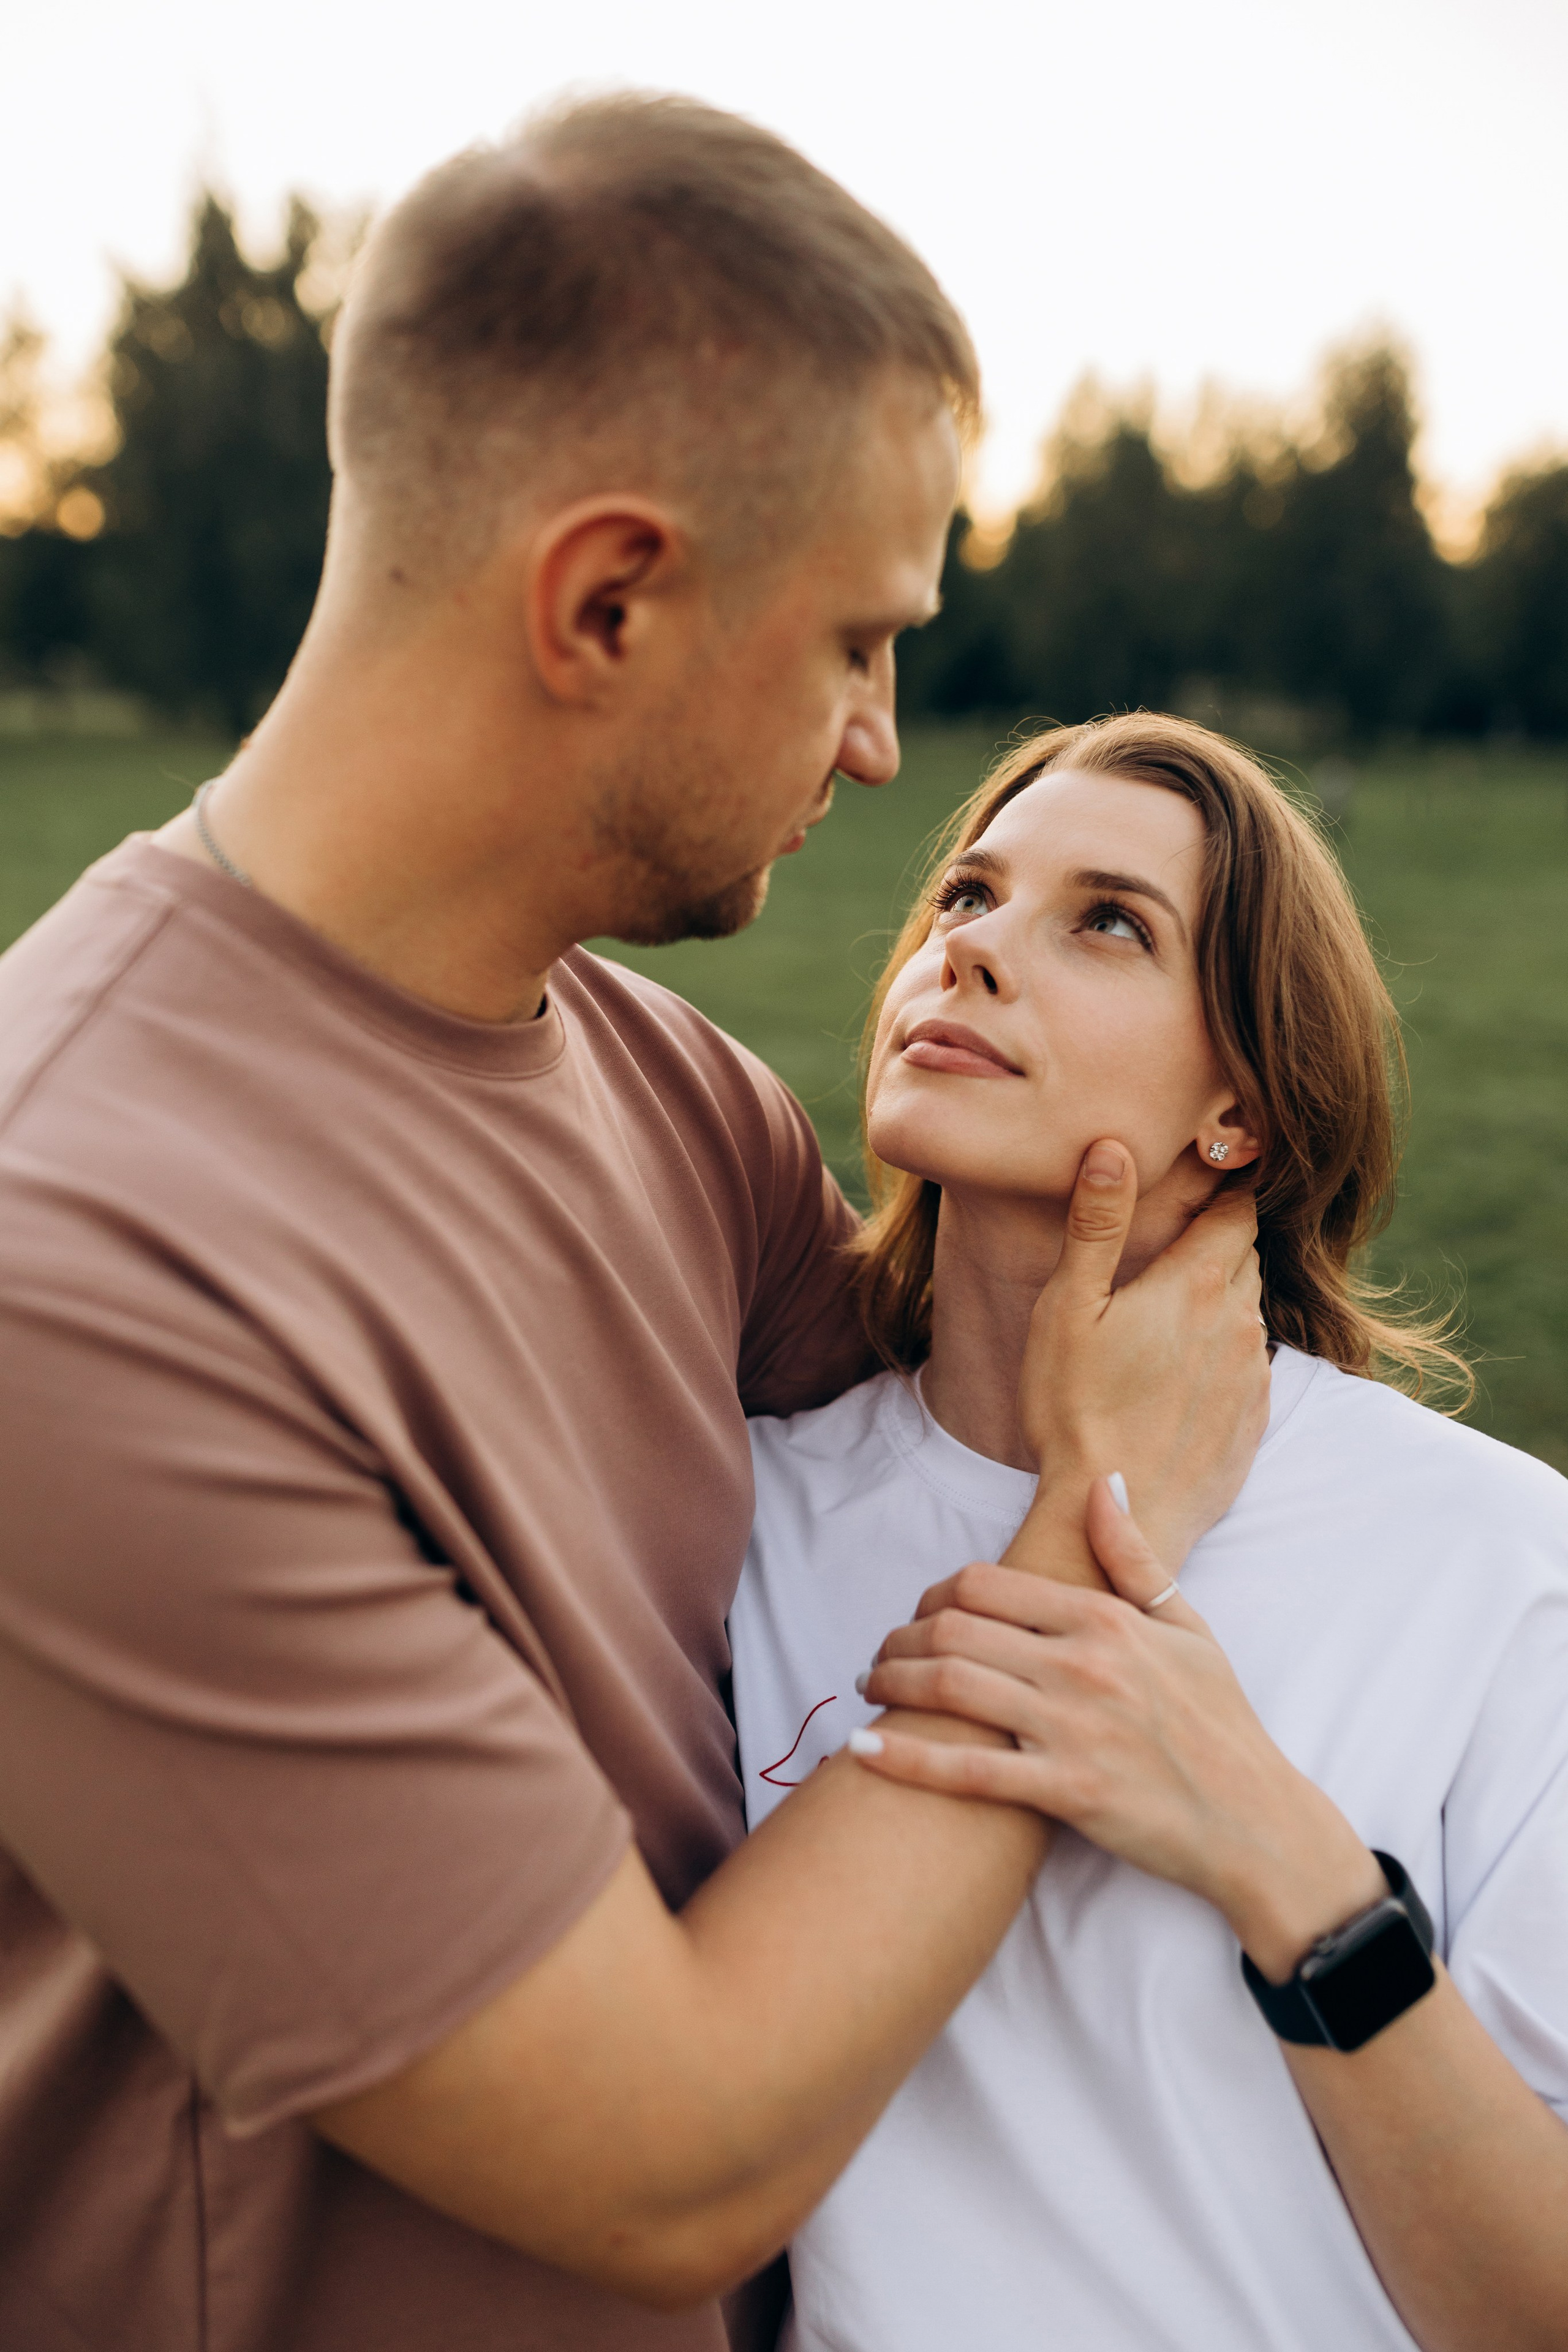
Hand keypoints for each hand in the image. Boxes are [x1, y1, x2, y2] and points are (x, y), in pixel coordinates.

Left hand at [853, 1481, 1384, 1979]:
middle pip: (955, 1628)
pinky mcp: (1067, 1793)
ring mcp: (1073, 1729)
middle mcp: (1083, 1665)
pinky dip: (908, 1760)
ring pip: (951, 1688)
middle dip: (901, 1638)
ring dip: (892, 1684)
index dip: (935, 1593)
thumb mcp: (1189, 1627)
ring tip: (871, 1690)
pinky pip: (969, 1772)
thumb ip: (1134, 1557)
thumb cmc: (1221, 1723)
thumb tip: (1105, 1483)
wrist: (1255, 1821)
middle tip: (881, 1656)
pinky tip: (865, 1752)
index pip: (988, 1584)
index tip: (920, 1613)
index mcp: (1105, 1620)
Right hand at [1016, 1141, 1268, 1572]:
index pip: (1237, 1209)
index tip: (1216, 1169)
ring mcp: (1254, 1376)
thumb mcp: (1069, 1306)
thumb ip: (1097, 1223)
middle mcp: (1241, 1322)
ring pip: (1249, 1312)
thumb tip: (1114, 1147)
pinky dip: (1224, 1356)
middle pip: (1245, 1256)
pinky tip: (1181, 1373)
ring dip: (1221, 1299)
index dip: (1228, 1185)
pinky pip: (1248, 1367)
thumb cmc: (1077, 1409)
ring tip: (1174, 1308)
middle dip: (1219, 1240)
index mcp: (1199, 1283)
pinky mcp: (1253, 1422)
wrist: (1117, 1515)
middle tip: (1180, 1235)